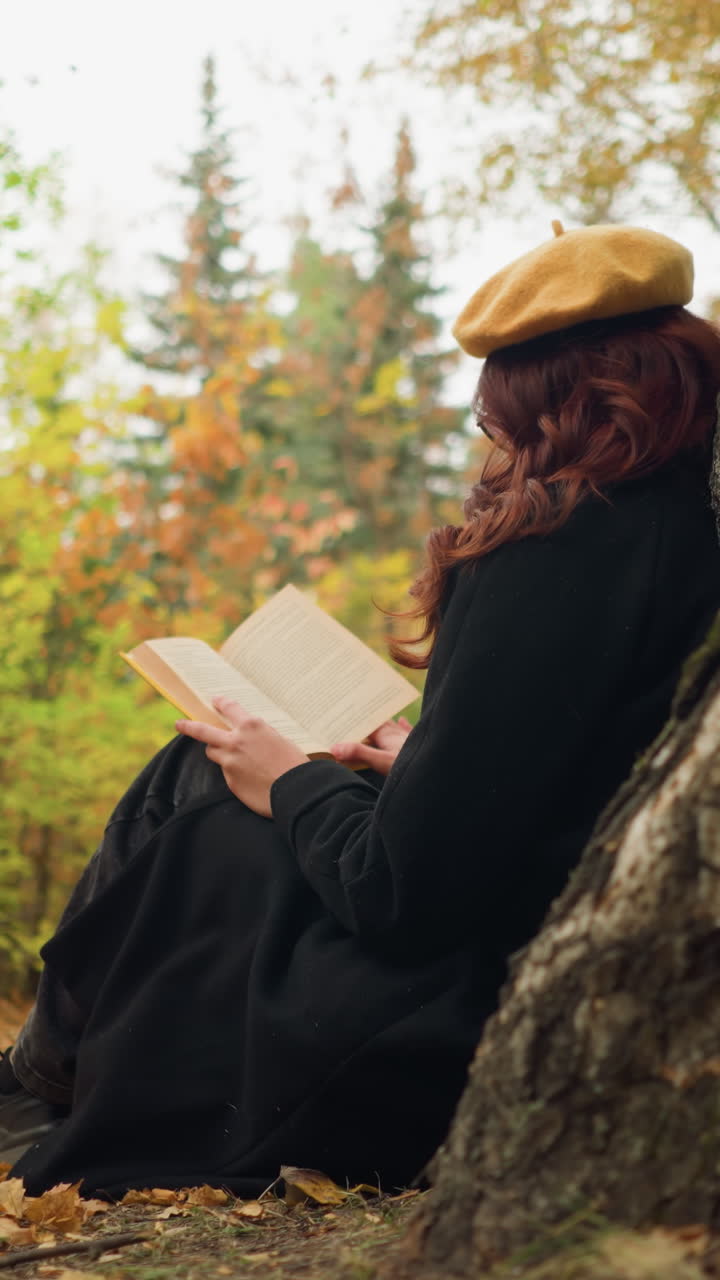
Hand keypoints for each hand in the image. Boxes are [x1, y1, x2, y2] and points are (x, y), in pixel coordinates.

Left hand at [175, 696, 308, 817]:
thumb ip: (261, 736)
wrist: (296, 790)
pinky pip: (227, 772)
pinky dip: (234, 772)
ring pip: (213, 752)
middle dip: (189, 726)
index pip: (229, 708)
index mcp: (251, 726)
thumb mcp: (281, 740)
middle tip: (179, 724)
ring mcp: (230, 762)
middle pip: (203, 731)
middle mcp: (236, 741)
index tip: (215, 701)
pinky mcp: (230, 781)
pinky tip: (249, 778)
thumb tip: (252, 740)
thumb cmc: (294, 763)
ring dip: (218, 751)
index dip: (221, 703)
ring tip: (231, 756)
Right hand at [330, 716, 412, 775]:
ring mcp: (408, 740)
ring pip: (394, 728)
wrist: (439, 769)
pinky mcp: (418, 747)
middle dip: (368, 720)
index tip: (343, 712)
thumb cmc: (412, 767)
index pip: (368, 724)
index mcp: (387, 735)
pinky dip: (403, 727)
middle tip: (356, 710)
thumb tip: (335, 747)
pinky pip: (408, 733)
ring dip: (385, 722)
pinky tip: (403, 720)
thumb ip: (359, 753)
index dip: (356, 720)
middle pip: (380, 725)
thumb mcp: (382, 761)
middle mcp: (398, 735)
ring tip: (376, 711)